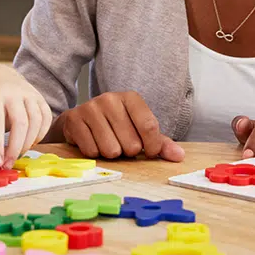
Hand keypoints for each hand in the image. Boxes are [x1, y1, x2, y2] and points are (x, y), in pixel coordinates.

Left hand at [0, 63, 52, 168]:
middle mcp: (14, 92)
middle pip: (20, 123)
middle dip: (15, 148)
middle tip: (8, 164)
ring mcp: (30, 93)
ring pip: (36, 121)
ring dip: (28, 143)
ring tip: (17, 156)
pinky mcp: (40, 97)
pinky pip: (46, 117)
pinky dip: (40, 134)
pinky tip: (30, 143)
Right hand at [57, 91, 183, 160]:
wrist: (79, 121)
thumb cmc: (115, 126)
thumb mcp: (139, 131)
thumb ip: (160, 143)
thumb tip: (179, 156)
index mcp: (131, 98)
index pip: (149, 127)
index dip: (152, 147)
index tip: (149, 152)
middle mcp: (110, 98)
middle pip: (131, 143)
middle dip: (128, 151)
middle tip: (121, 143)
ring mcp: (90, 107)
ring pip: (111, 150)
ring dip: (111, 154)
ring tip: (107, 143)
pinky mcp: (74, 120)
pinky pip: (92, 152)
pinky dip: (94, 153)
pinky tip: (93, 142)